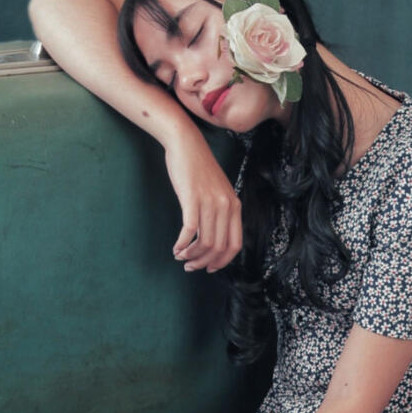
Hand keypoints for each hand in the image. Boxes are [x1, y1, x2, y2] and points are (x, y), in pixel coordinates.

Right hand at [164, 129, 243, 274]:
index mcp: (235, 206)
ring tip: (181, 257)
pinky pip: (189, 231)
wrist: (186, 144)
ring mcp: (210, 202)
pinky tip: (176, 248)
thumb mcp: (218, 192)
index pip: (235, 245)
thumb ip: (221, 213)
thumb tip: (214, 240)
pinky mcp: (192, 199)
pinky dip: (182, 244)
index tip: (209, 268)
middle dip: (203, 262)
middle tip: (189, 266)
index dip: (222, 262)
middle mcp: (226, 206)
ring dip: (191, 255)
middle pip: (218, 248)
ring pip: (205, 242)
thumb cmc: (199, 169)